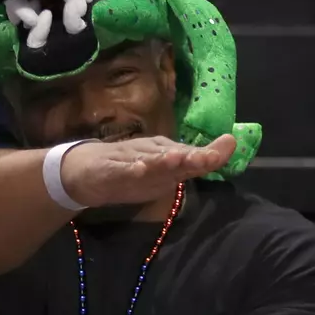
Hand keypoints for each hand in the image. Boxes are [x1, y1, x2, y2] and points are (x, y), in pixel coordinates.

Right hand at [59, 134, 236, 208]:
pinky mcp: (110, 169)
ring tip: (177, 159)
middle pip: (174, 156)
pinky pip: (122, 170)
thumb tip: (226, 151)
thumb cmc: (128, 168)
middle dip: (191, 156)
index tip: (230, 144)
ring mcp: (130, 160)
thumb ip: (192, 163)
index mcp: (166, 155)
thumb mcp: (163, 170)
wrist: (84, 170)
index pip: (192, 155)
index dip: (210, 153)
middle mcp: (151, 154)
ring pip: (149, 160)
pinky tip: (139, 169)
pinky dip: (131, 169)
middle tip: (209, 156)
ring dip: (163, 160)